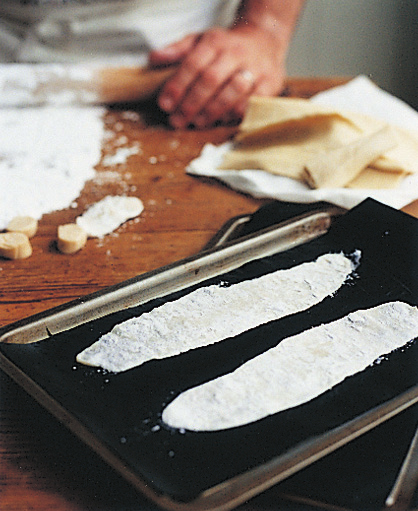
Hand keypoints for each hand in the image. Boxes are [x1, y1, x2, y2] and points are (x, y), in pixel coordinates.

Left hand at [149, 25, 287, 128]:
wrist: (265, 39)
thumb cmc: (227, 46)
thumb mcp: (201, 40)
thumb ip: (178, 50)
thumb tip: (154, 59)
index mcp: (215, 42)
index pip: (193, 64)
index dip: (177, 86)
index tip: (164, 104)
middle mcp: (236, 53)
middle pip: (211, 80)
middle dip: (192, 104)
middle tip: (177, 121)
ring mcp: (255, 69)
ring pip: (233, 93)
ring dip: (212, 112)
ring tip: (198, 123)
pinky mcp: (270, 84)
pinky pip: (252, 103)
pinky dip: (235, 115)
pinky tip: (221, 121)